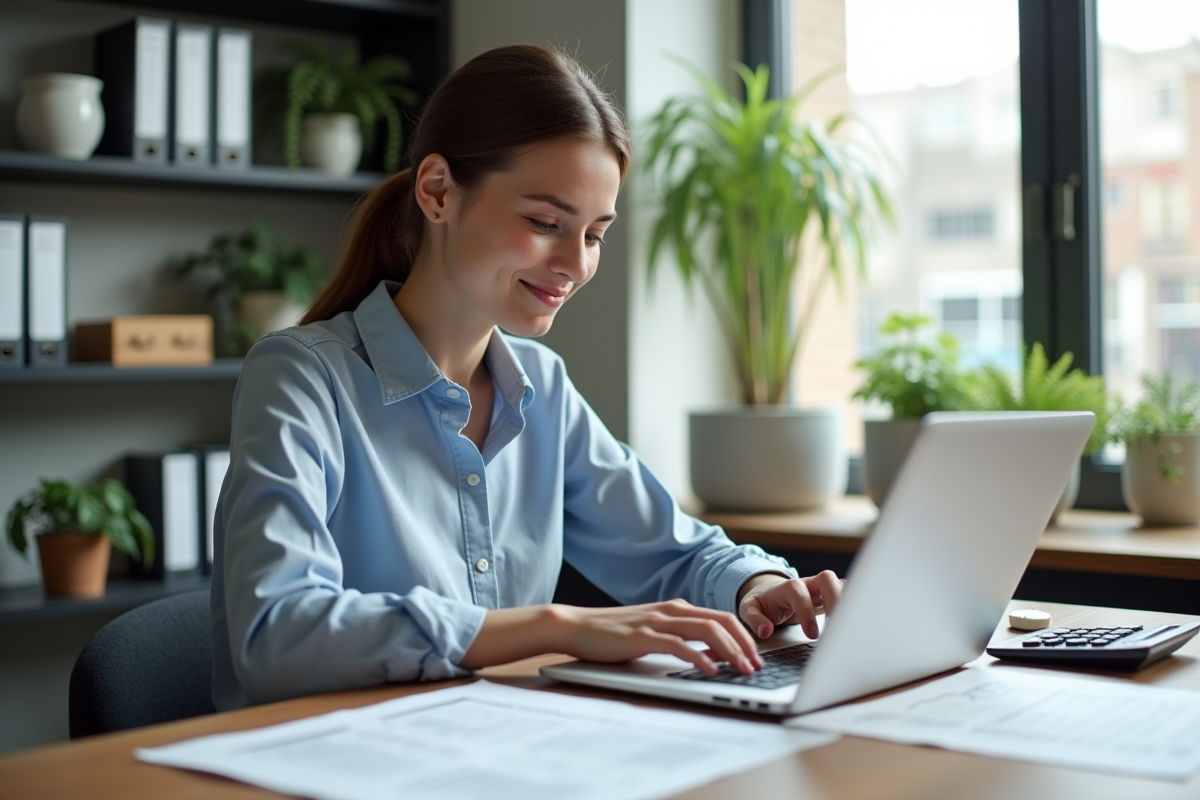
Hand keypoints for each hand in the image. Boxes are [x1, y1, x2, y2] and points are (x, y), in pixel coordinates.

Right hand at [549, 599, 763, 675]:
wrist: (576, 625)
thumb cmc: (612, 633)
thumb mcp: (652, 631)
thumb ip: (679, 637)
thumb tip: (709, 654)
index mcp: (676, 608)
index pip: (722, 617)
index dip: (744, 636)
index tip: (755, 657)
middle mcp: (671, 610)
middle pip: (722, 621)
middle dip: (745, 644)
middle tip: (756, 666)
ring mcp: (657, 621)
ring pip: (707, 630)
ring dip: (730, 651)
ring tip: (741, 670)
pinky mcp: (643, 636)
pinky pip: (679, 645)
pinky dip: (699, 657)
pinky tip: (709, 670)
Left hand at [737, 571, 843, 639]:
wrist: (768, 593)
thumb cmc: (761, 602)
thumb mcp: (749, 609)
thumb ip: (754, 619)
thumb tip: (765, 630)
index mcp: (786, 587)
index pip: (798, 592)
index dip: (806, 611)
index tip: (812, 634)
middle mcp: (807, 584)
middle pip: (826, 578)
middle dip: (834, 599)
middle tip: (836, 626)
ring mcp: (819, 589)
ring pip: (839, 584)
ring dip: (847, 602)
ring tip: (849, 626)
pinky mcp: (828, 596)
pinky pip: (845, 594)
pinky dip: (852, 606)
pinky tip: (855, 622)